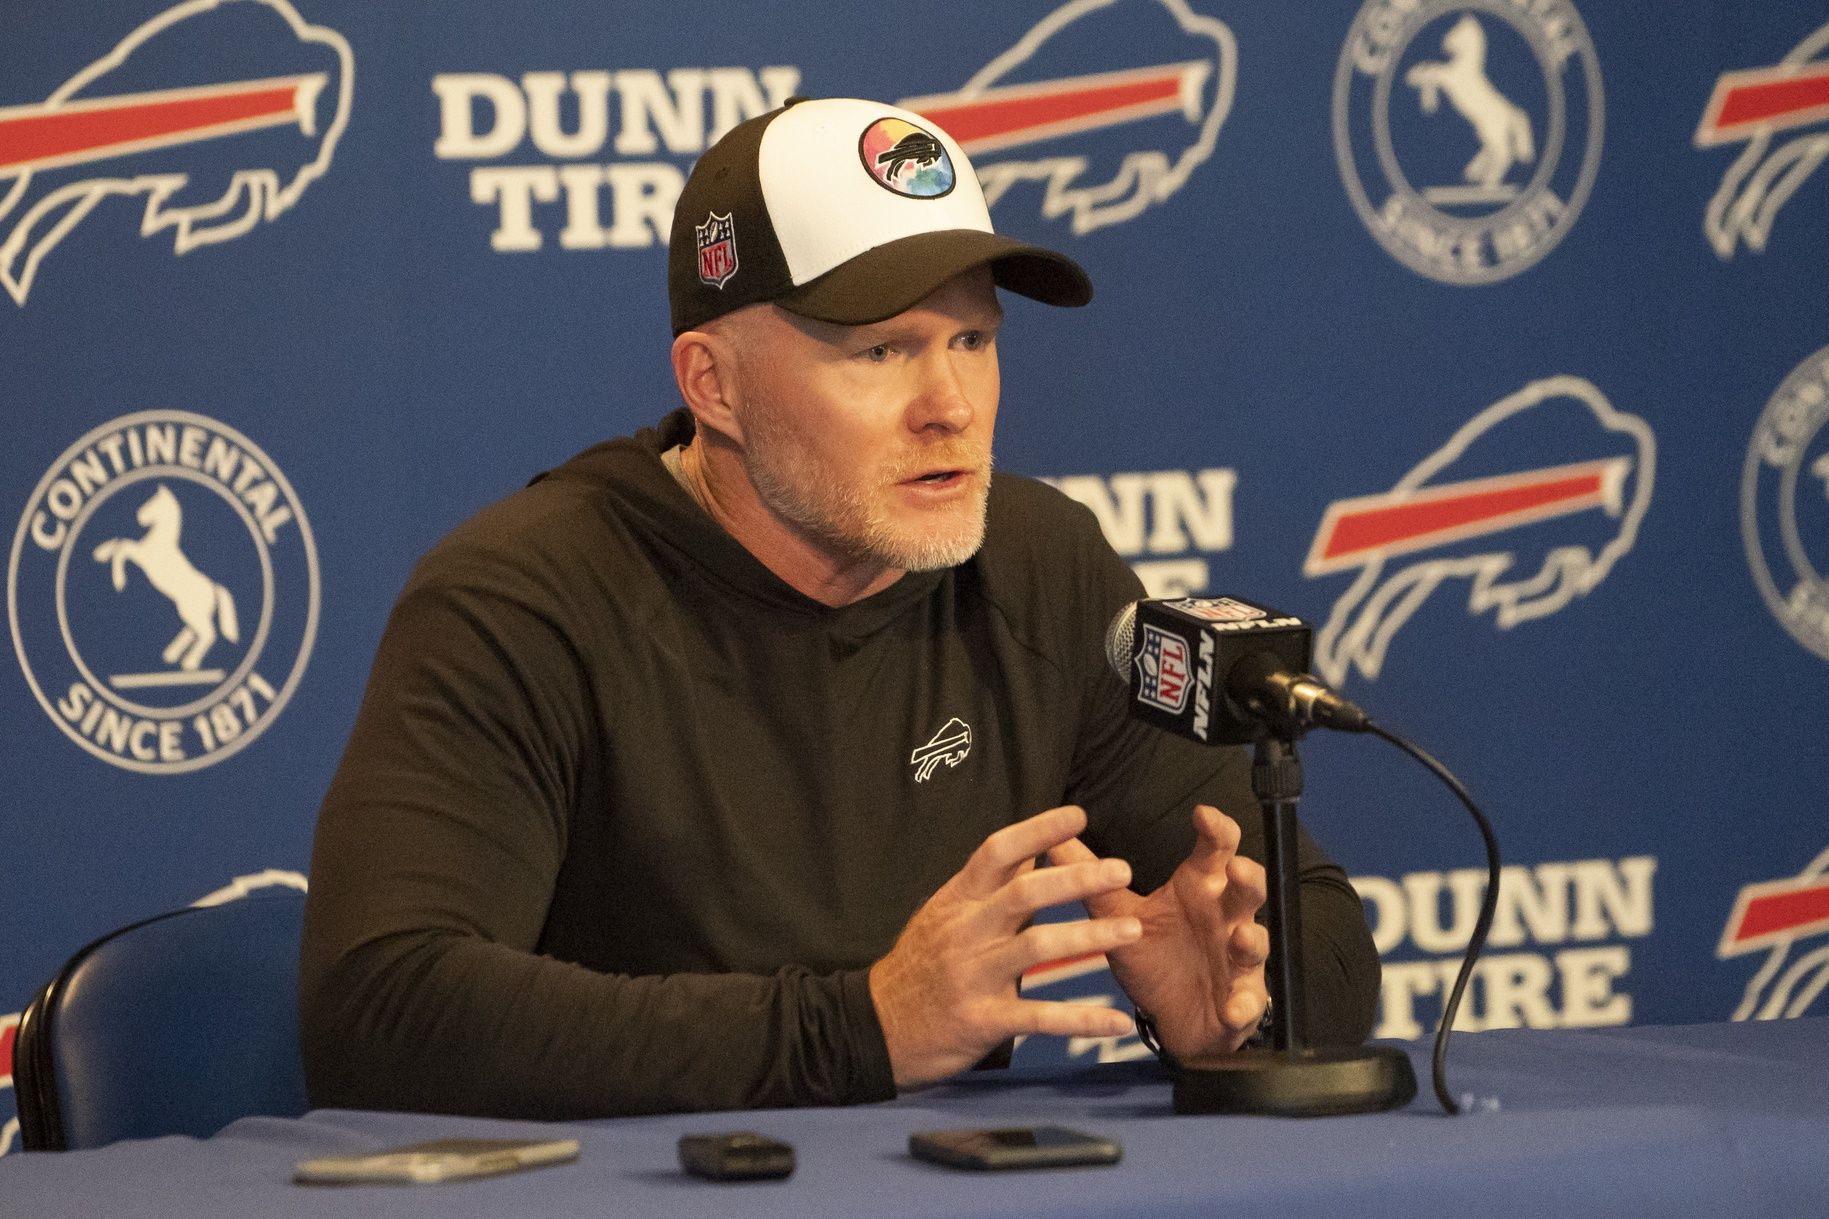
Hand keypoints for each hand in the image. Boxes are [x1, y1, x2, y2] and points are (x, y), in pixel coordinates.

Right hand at [868, 805, 1144, 1087]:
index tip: (1078, 815)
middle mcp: (966, 931)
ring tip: (1132, 930)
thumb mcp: (944, 914)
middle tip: (1121, 870)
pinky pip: (1039, 1017)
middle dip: (1076, 878)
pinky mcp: (982, 1019)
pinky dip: (1081, 1019)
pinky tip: (1116, 1021)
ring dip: (1089, 935)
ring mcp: (973, 975)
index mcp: (958, 900)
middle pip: (1024, 893)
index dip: (1038, 830)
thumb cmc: (919, 966)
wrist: (876, 1028)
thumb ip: (988, 886)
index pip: (997, 853)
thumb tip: (1030, 848)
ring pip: (1036, 947)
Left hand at [1049, 804, 1269, 1061]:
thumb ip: (1092, 878)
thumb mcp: (1118, 915)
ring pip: (1255, 942)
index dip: (1216, 829)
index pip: (1215, 849)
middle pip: (1247, 888)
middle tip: (1236, 868)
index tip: (1203, 813)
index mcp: (1199, 888)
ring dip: (1250, 939)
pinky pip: (1248, 1002)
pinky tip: (1235, 1010)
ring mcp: (1238, 959)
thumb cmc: (1155, 955)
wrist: (1172, 1017)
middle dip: (1248, 876)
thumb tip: (1053, 838)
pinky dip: (1244, 1006)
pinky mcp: (1240, 1000)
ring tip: (1239, 936)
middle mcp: (1225, 917)